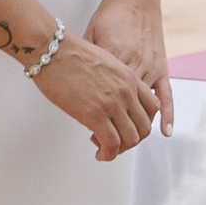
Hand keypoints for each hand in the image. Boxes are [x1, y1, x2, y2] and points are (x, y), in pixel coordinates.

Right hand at [32, 30, 162, 162]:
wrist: (53, 51)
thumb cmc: (69, 54)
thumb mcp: (105, 63)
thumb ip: (114, 82)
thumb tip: (109, 99)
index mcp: (129, 77)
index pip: (152, 107)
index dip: (142, 122)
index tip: (133, 127)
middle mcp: (126, 91)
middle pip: (144, 127)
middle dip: (132, 140)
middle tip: (120, 143)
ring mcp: (112, 104)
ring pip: (131, 139)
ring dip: (121, 149)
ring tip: (107, 150)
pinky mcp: (95, 115)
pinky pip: (112, 144)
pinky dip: (108, 154)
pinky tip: (101, 153)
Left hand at [87, 0, 174, 134]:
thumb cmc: (109, 17)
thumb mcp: (89, 43)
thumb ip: (87, 68)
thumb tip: (74, 90)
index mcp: (113, 64)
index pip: (106, 106)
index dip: (100, 127)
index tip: (92, 138)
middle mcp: (134, 70)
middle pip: (127, 114)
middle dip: (117, 135)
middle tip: (106, 146)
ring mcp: (149, 69)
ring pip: (145, 111)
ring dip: (136, 130)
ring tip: (125, 142)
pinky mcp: (161, 67)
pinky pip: (165, 96)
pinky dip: (167, 116)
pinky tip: (165, 132)